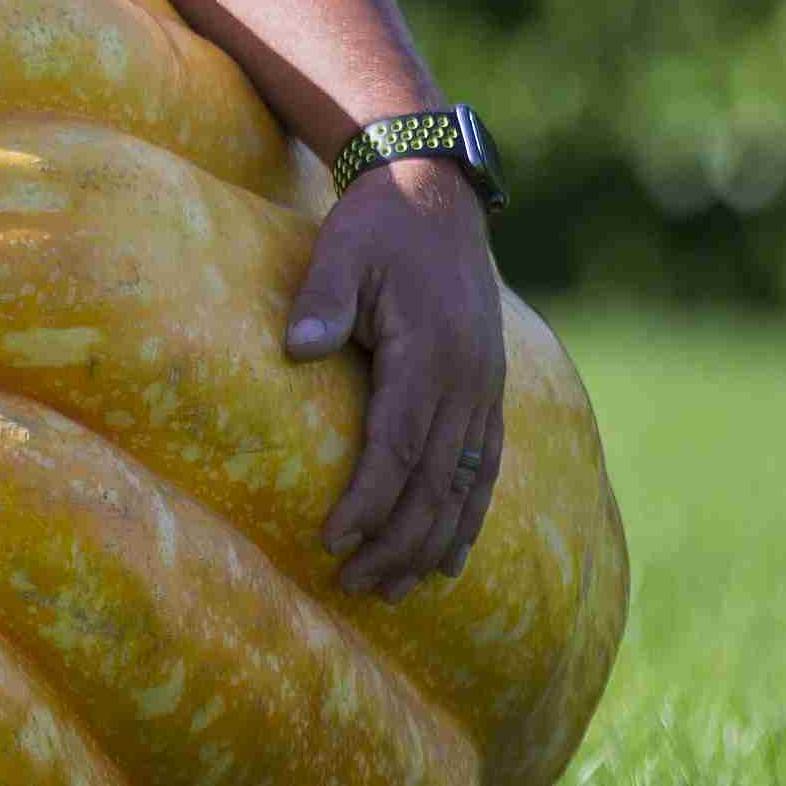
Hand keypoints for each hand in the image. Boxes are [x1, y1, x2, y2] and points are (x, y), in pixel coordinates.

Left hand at [281, 158, 506, 599]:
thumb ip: (323, 300)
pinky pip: (485, 468)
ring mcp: (484, 389)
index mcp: (429, 352)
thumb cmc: (378, 226)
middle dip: (395, 540)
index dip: (369, 498)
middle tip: (354, 584)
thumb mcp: (342, 248)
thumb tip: (297, 350)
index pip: (398, 444)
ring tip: (393, 590)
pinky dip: (467, 517)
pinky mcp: (488, 391)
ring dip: (430, 542)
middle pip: (434, 481)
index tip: (335, 540)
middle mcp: (467, 380)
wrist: (436, 195)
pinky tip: (447, 558)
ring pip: (464, 485)